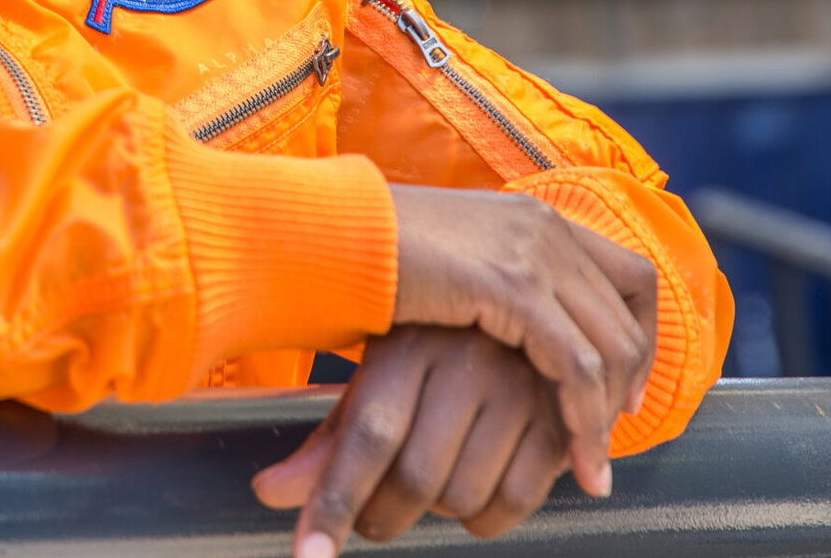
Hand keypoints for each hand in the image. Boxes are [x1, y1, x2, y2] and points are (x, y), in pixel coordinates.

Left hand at [252, 327, 570, 553]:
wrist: (520, 298)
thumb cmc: (430, 347)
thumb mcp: (376, 377)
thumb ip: (330, 440)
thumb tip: (269, 493)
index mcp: (406, 344)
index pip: (365, 436)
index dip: (333, 503)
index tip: (311, 556)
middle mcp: (464, 359)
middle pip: (416, 479)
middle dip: (384, 517)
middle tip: (372, 516)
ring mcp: (518, 385)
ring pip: (466, 496)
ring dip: (441, 513)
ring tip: (434, 483)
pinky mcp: (562, 413)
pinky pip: (518, 499)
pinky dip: (489, 520)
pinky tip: (477, 497)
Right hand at [385, 184, 656, 498]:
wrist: (332, 233)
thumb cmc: (370, 257)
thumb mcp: (452, 266)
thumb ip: (493, 288)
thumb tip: (513, 338)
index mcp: (535, 218)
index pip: (631, 275)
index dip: (642, 335)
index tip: (626, 389)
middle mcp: (546, 228)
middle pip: (628, 318)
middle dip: (629, 388)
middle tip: (608, 440)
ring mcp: (533, 253)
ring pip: (610, 349)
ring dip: (607, 418)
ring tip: (592, 468)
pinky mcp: (513, 286)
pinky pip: (575, 369)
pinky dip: (583, 425)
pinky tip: (577, 464)